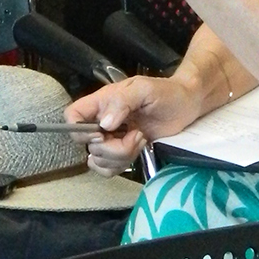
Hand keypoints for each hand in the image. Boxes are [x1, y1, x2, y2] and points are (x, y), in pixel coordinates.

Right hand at [69, 77, 200, 174]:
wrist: (185, 105)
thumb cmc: (164, 92)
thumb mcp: (143, 89)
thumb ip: (122, 102)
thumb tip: (105, 124)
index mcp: (101, 102)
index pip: (72, 116)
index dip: (79, 129)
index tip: (102, 133)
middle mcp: (101, 121)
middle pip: (88, 145)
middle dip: (113, 148)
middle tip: (137, 135)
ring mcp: (112, 138)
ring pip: (98, 160)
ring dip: (121, 157)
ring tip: (140, 139)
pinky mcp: (123, 152)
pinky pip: (108, 169)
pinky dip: (120, 166)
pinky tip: (136, 150)